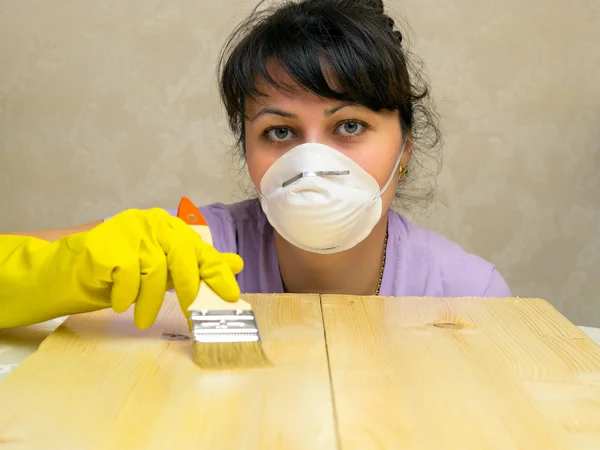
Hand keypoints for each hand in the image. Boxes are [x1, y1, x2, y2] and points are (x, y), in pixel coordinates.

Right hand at [0, 208, 242, 328]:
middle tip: (191, 314)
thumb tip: (236, 264)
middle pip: (181, 253)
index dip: (216, 271)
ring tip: (142, 319)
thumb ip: (197, 265)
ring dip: (149, 301)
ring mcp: (129, 230)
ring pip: (155, 268)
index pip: (199, 248)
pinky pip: (128, 275)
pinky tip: (119, 303)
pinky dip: (127, 295)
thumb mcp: (165, 271)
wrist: (71, 272)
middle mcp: (152, 223)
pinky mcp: (107, 244)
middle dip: (190, 287)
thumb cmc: (122, 272)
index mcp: (170, 227)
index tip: (231, 295)